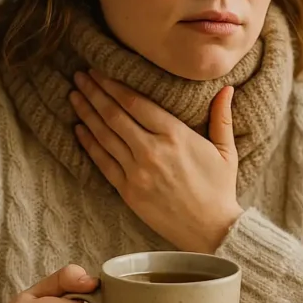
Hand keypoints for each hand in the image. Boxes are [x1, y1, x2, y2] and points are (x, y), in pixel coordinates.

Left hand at [69, 69, 243, 253]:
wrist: (211, 230)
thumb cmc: (220, 189)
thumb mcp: (226, 151)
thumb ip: (222, 117)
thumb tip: (228, 88)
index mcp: (175, 135)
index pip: (135, 102)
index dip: (114, 84)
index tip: (100, 72)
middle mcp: (152, 150)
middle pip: (114, 114)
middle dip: (94, 92)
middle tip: (80, 76)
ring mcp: (137, 172)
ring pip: (104, 135)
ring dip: (87, 113)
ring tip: (74, 96)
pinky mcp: (128, 191)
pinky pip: (103, 162)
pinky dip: (89, 144)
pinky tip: (79, 129)